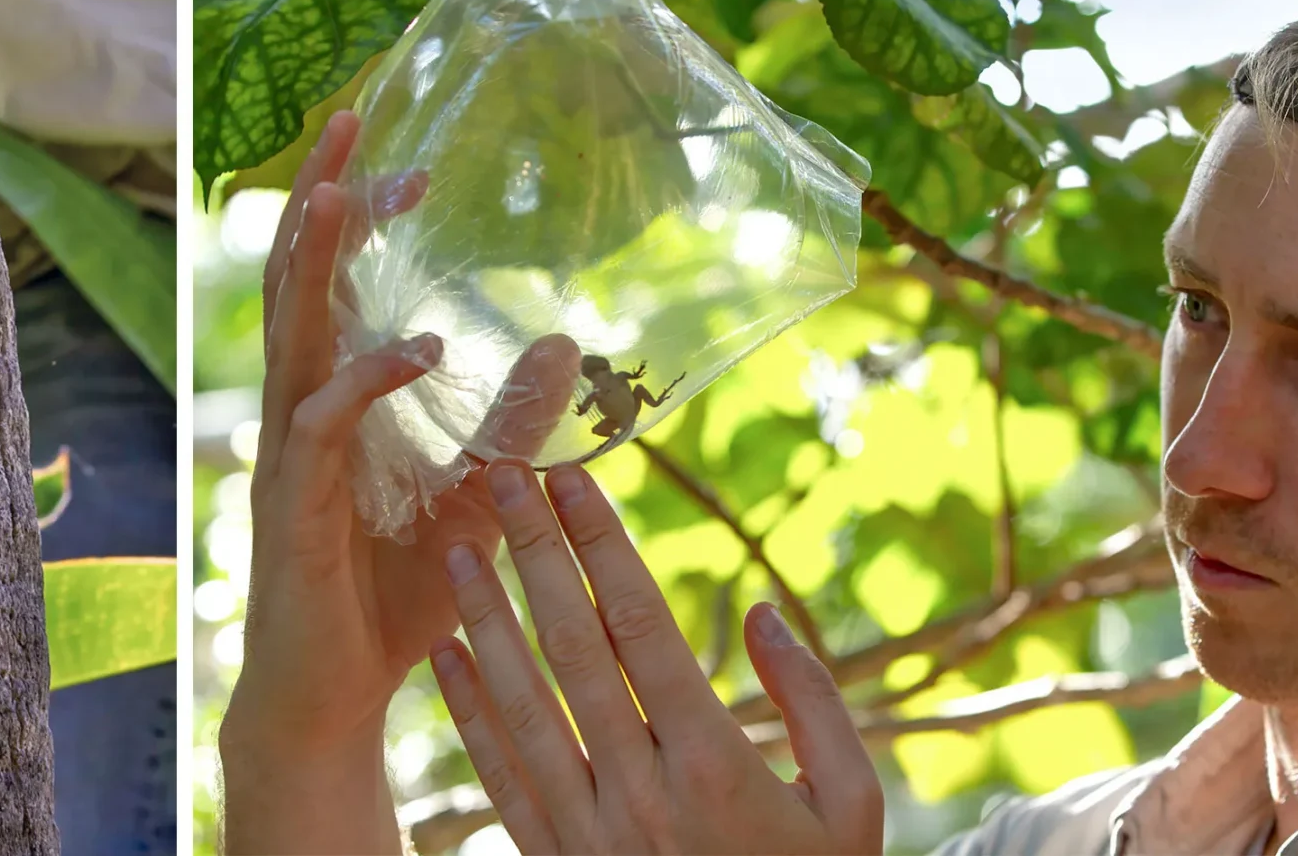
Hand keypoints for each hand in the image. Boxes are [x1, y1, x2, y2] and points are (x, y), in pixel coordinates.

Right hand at [220, 110, 573, 847]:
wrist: (336, 697)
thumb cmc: (398, 598)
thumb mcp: (477, 495)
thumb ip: (513, 422)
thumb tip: (571, 342)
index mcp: (333, 397)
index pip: (338, 282)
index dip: (364, 219)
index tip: (412, 167)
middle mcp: (300, 409)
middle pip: (298, 278)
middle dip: (321, 196)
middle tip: (348, 116)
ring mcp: (289, 454)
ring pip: (293, 331)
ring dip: (317, 257)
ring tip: (348, 189)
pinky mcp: (295, 505)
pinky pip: (322, 423)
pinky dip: (367, 379)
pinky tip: (422, 349)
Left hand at [431, 461, 880, 854]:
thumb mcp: (853, 808)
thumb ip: (812, 703)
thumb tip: (759, 612)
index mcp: (712, 765)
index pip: (640, 627)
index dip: (601, 545)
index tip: (572, 477)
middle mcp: (639, 793)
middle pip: (572, 648)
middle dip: (532, 553)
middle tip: (499, 476)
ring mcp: (588, 835)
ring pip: (522, 706)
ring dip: (484, 620)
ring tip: (455, 548)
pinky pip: (500, 779)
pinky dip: (467, 713)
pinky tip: (444, 654)